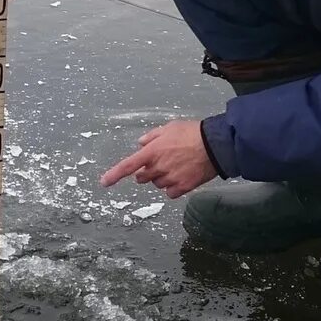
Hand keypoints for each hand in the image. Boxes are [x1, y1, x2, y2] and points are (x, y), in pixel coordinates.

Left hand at [100, 120, 216, 199]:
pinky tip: (183, 175)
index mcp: (152, 151)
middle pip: (142, 177)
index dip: (114, 175)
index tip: (104, 182)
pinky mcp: (183, 187)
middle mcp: (158, 167)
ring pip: (157, 184)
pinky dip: (173, 187)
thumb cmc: (193, 133)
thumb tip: (141, 144)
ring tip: (178, 165)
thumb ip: (152, 136)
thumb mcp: (169, 127)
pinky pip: (170, 192)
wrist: (215, 145)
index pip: (128, 166)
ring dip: (162, 178)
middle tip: (161, 161)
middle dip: (147, 171)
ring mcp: (170, 178)